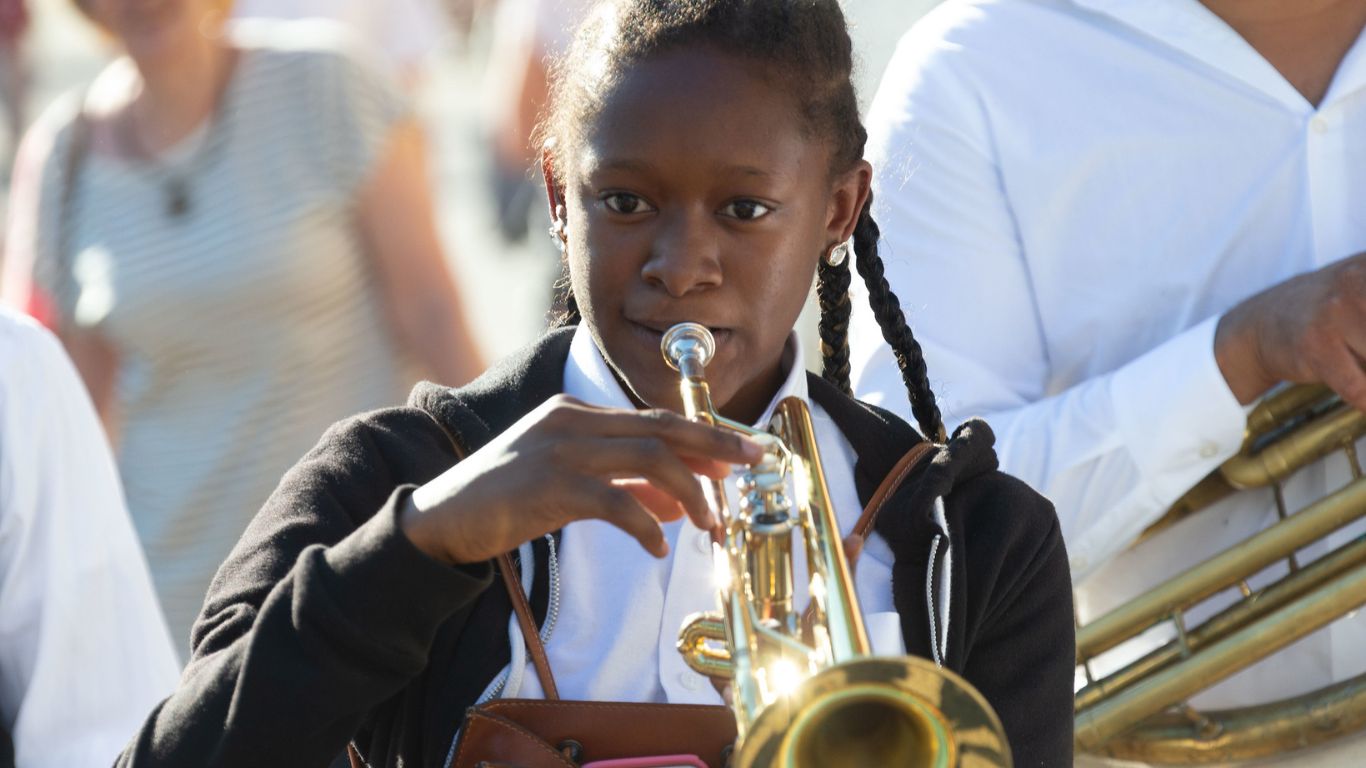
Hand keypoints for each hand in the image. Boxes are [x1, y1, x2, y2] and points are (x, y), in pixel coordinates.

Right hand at [400, 395, 766, 564]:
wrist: (438, 520)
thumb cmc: (504, 503)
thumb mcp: (570, 487)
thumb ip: (622, 487)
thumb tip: (677, 503)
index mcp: (577, 415)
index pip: (654, 418)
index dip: (703, 435)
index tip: (741, 452)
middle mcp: (572, 421)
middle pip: (661, 426)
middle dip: (715, 443)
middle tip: (753, 461)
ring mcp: (559, 449)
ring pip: (647, 457)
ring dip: (689, 491)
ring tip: (711, 523)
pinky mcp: (547, 484)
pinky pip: (613, 500)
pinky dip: (644, 523)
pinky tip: (657, 548)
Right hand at [1215, 253, 1365, 409]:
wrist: (1255, 326)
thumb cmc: (1316, 311)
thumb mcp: (1358, 287)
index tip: (1359, 341)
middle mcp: (1355, 283)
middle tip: (1352, 351)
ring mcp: (1336, 313)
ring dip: (1365, 372)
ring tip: (1348, 363)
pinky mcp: (1318, 348)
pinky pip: (1361, 390)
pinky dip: (1363, 401)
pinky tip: (1358, 396)